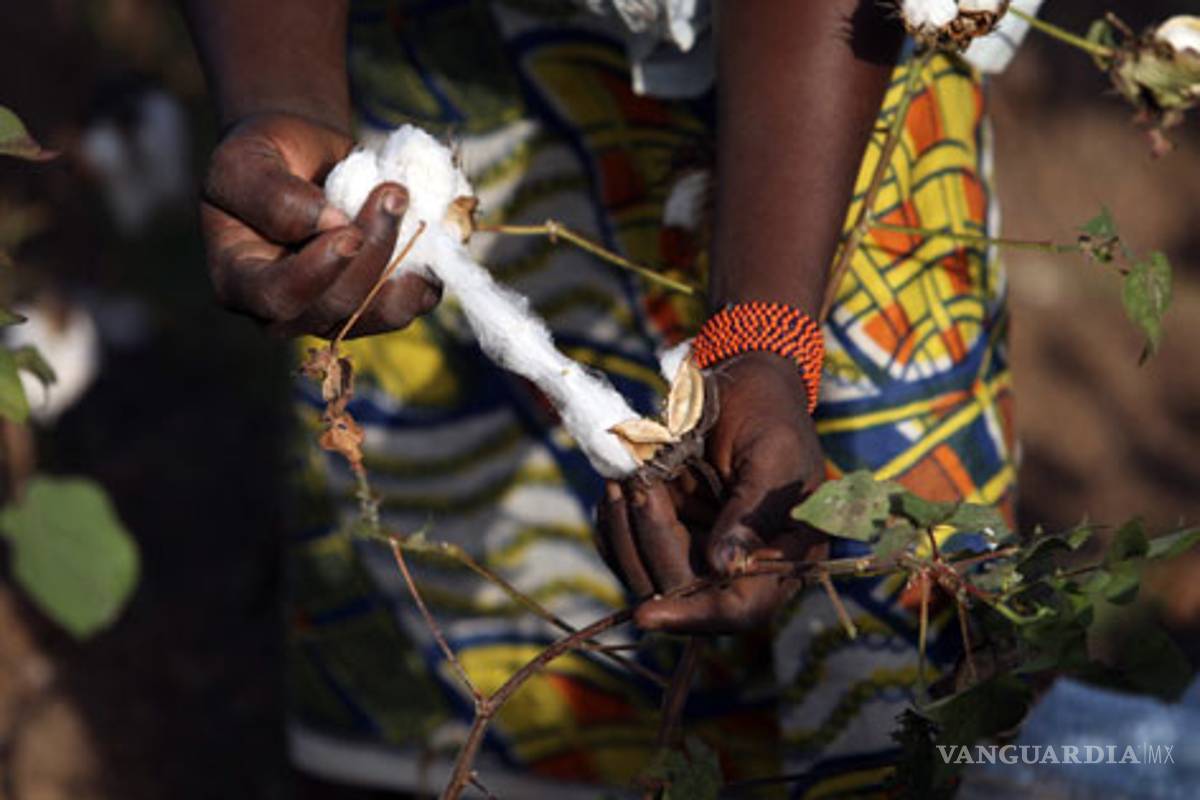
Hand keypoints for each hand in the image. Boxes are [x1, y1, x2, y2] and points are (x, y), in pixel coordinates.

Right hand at [201, 112, 439, 337]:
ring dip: (405, 257)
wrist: (305, 159)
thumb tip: (331, 223)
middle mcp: (289, 311)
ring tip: (402, 200)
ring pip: (383, 312)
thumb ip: (274, 195)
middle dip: (372, 249)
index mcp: (239, 282)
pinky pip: (414, 302)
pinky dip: (427, 266)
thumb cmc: (265, 159)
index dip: (317, 272)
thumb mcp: (245, 160)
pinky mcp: (379, 305)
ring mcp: (337, 314)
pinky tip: (422, 226)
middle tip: (392, 192)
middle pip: (338, 305)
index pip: (278, 298)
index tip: (348, 231)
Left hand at [596, 352, 827, 632]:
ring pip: (648, 574)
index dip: (695, 615)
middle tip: (637, 484)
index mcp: (787, 555)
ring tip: (625, 477)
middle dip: (652, 541)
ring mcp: (704, 551)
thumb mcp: (770, 457)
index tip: (646, 613)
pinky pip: (629, 551)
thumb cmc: (770, 413)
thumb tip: (724, 568)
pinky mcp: (672, 534)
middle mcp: (744, 565)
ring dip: (627, 529)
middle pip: (684, 590)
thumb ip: (751, 512)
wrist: (745, 382)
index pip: (742, 608)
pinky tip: (618, 482)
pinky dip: (615, 523)